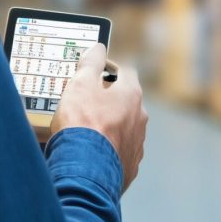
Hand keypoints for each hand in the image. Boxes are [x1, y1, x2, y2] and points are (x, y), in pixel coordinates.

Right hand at [50, 43, 147, 192]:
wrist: (85, 173)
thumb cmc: (83, 124)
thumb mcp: (80, 84)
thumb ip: (90, 62)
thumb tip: (98, 48)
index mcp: (131, 95)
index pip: (125, 72)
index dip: (108, 67)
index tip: (95, 69)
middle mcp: (140, 119)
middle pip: (125, 101)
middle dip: (107, 97)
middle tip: (85, 98)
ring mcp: (136, 145)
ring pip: (123, 127)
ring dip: (108, 124)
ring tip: (84, 128)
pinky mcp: (128, 168)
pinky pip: (118, 152)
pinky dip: (106, 148)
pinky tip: (89, 151)